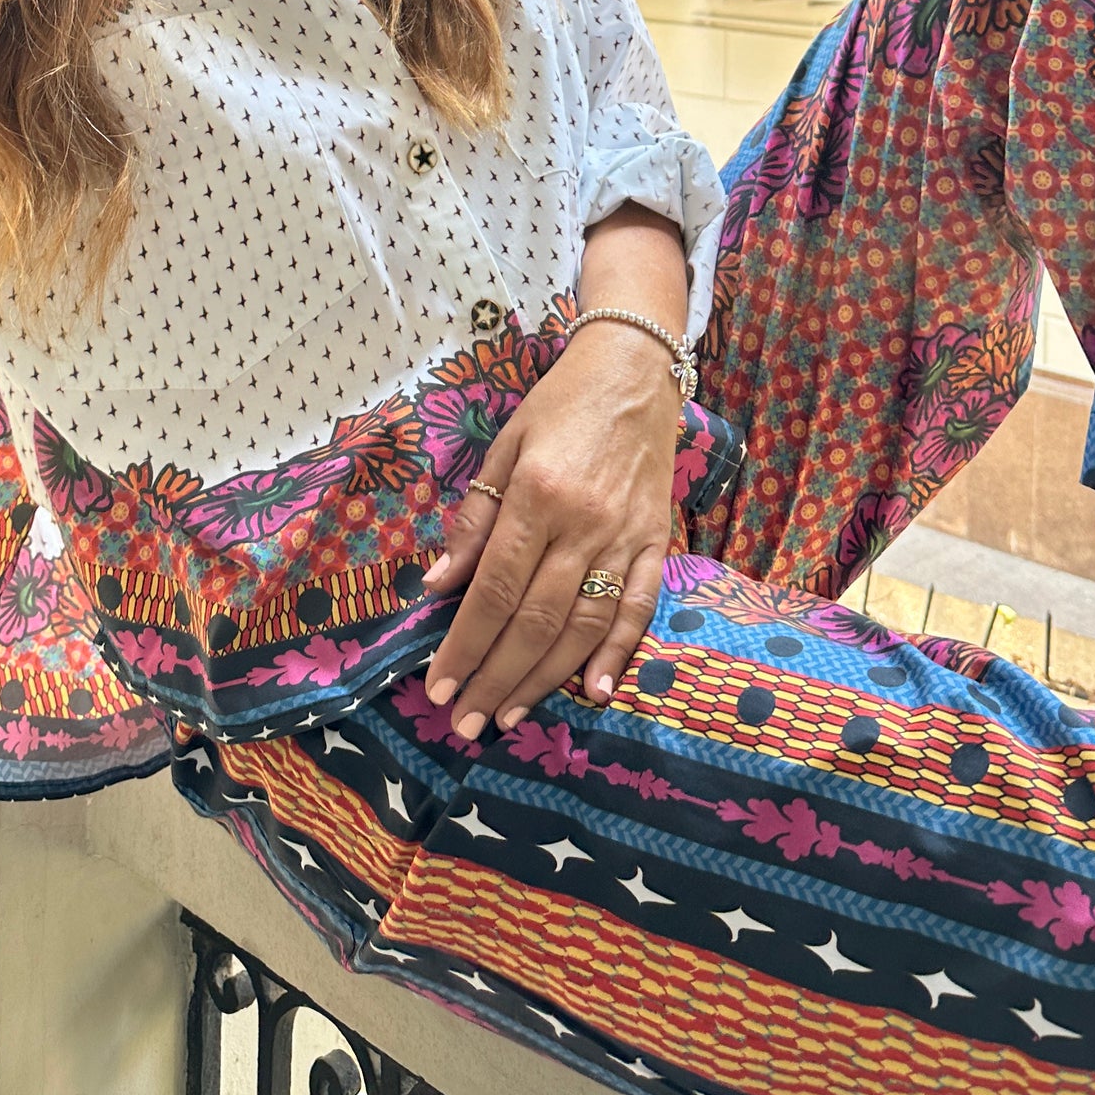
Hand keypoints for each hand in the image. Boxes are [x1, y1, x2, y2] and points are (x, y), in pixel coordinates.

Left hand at [420, 320, 680, 739]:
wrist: (634, 370)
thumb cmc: (559, 405)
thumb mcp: (503, 448)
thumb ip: (474, 520)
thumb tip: (437, 587)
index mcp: (538, 496)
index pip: (494, 589)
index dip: (464, 645)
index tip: (438, 688)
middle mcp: (583, 524)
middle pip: (534, 620)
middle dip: (495, 678)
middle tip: (464, 724)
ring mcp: (626, 538)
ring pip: (582, 626)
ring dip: (544, 679)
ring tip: (508, 715)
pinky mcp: (657, 543)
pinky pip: (639, 608)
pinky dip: (617, 653)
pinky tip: (592, 692)